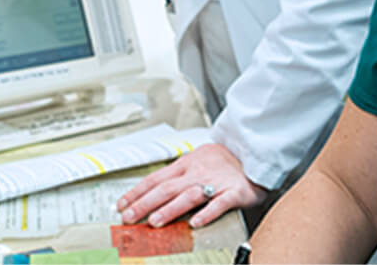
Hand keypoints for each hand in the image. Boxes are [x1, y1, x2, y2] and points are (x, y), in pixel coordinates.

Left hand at [117, 143, 267, 228]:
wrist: (255, 152)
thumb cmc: (224, 161)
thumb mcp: (197, 159)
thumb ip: (178, 174)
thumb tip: (152, 190)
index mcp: (187, 164)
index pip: (156, 178)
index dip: (137, 191)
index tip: (121, 204)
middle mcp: (198, 172)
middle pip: (167, 187)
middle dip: (145, 203)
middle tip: (129, 216)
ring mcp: (216, 181)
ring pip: (189, 195)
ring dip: (170, 209)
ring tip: (154, 221)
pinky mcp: (234, 191)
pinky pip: (219, 203)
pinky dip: (207, 213)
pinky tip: (195, 223)